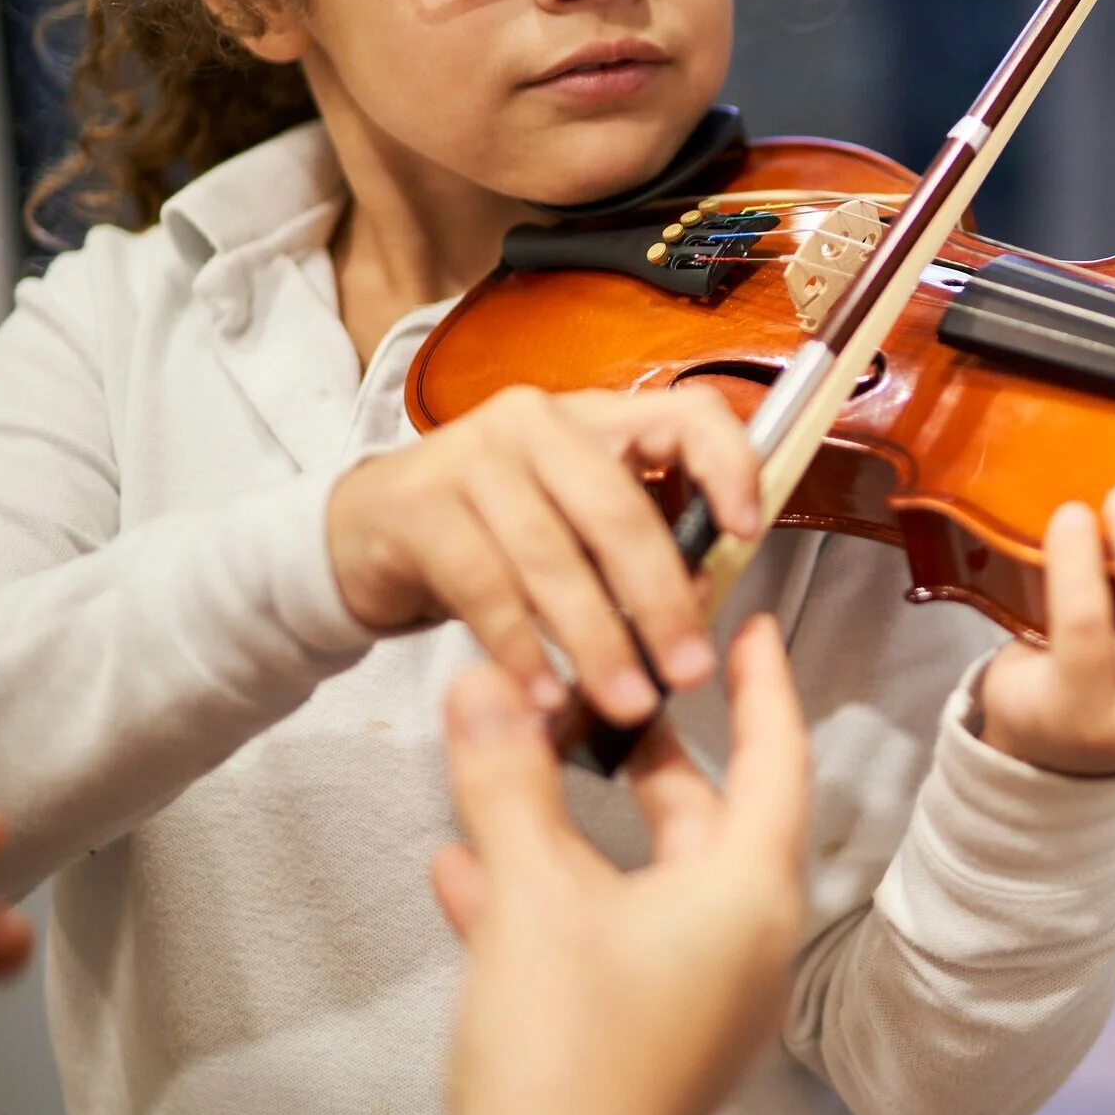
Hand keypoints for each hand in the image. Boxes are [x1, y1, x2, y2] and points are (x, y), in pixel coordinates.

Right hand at [329, 386, 762, 726]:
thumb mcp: (574, 527)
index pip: (685, 415)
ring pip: (553, 556)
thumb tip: (700, 599)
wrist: (366, 535)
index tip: (748, 532)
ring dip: (595, 639)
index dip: (728, 467)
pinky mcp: (420, 505)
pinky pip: (486, 587)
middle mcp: (539, 422)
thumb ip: (637, 549)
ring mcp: (473, 456)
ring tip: (624, 699)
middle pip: (618, 510)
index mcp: (597, 419)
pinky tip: (544, 695)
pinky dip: (521, 649)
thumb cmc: (493, 533)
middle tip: (689, 669)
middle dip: (661, 599)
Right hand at [426, 618, 810, 1114]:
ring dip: (578, 824)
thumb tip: (488, 682)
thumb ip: (509, 780)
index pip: (776, 755)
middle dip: (647, 750)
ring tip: (522, 759)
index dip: (762, 682)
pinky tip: (466, 870)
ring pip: (644, 878)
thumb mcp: (531, 896)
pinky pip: (605, 942)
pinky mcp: (647, 1041)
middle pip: (706, 815)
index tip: (754, 622)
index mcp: (749, 892)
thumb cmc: (567, 1063)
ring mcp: (699, 996)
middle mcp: (744, 940)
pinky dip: (549, 901)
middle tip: (608, 685)